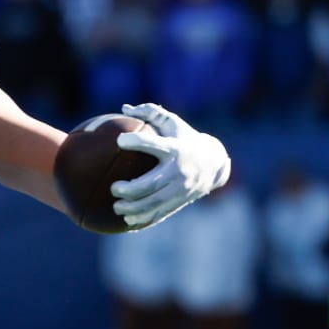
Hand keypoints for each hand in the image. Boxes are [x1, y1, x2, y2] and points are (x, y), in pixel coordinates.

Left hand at [110, 103, 232, 227]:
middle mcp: (179, 171)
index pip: (156, 145)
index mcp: (176, 149)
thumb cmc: (186, 139)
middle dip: (129, 189)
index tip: (120, 141)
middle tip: (114, 188)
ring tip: (116, 207)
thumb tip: (124, 107)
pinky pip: (159, 214)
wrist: (214, 164)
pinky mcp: (179, 202)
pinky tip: (127, 221)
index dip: (138, 142)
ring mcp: (180, 190)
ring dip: (131, 209)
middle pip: (150, 184)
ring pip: (153, 204)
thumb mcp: (173, 123)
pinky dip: (143, 220)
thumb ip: (151, 113)